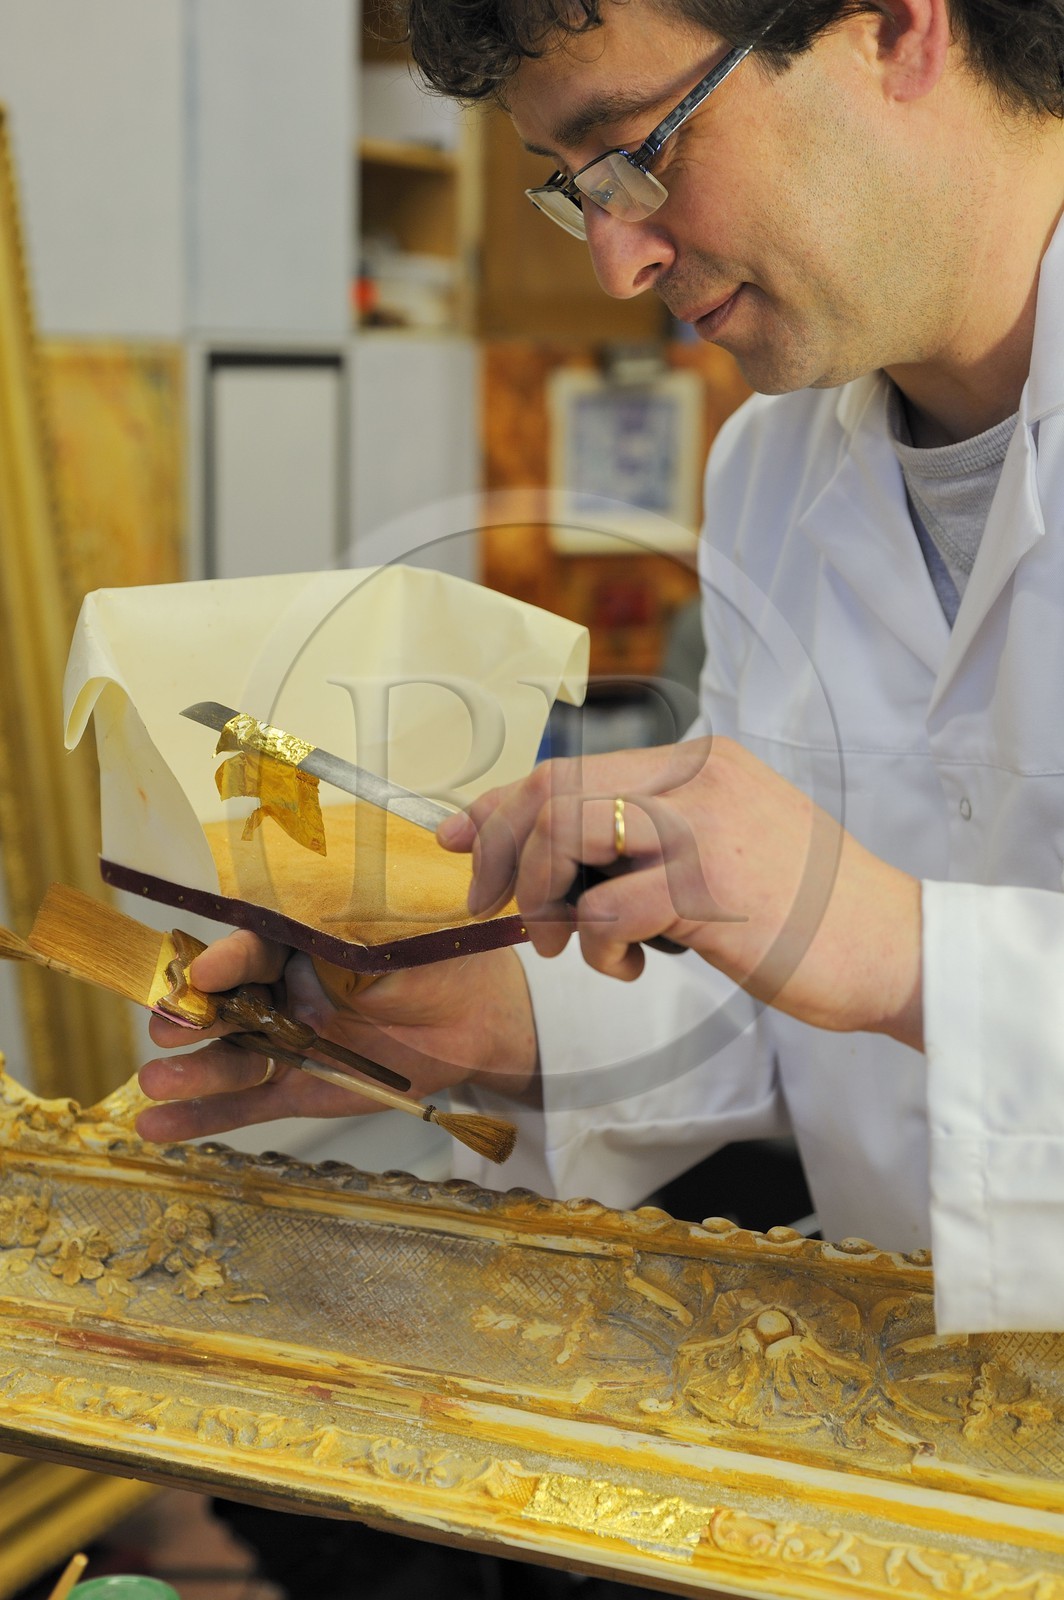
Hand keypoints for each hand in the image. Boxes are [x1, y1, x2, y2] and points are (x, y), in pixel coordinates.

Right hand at [136, 927, 537, 1142]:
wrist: (479, 1014)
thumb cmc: (438, 954)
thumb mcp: (394, 934)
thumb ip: (344, 935)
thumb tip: (298, 929)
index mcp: (300, 936)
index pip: (254, 944)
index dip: (227, 959)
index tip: (204, 973)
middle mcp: (283, 987)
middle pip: (226, 1003)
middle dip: (193, 1016)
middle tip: (168, 1027)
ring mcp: (287, 1039)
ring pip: (231, 1057)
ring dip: (190, 1071)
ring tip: (155, 1081)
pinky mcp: (299, 1088)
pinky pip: (247, 1104)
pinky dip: (203, 1117)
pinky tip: (158, 1124)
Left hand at [438, 736, 923, 1049]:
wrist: (896, 946)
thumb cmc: (804, 910)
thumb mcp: (723, 849)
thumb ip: (646, 839)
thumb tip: (543, 860)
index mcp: (699, 762)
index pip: (571, 767)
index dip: (501, 803)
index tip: (460, 837)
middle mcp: (698, 779)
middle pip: (554, 793)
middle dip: (503, 853)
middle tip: (497, 907)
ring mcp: (705, 828)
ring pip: (567, 838)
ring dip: (544, 902)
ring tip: (565, 941)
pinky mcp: (713, 886)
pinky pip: (610, 910)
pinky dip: (600, 949)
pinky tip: (627, 965)